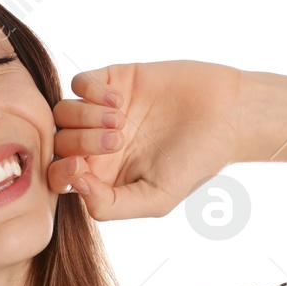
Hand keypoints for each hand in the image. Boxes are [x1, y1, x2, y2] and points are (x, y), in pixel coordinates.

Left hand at [47, 60, 243, 220]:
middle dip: (80, 142)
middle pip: (59, 142)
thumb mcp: (155, 199)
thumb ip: (110, 205)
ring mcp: (101, 111)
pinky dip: (91, 91)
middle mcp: (96, 144)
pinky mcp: (114, 80)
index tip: (81, 168)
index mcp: (102, 176)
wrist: (227, 117)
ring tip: (122, 121)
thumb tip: (74, 187)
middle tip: (118, 140)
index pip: (59, 175)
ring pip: (63, 112)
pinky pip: (80, 82)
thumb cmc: (195, 164)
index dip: (60, 173)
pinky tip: (121, 101)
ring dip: (85, 117)